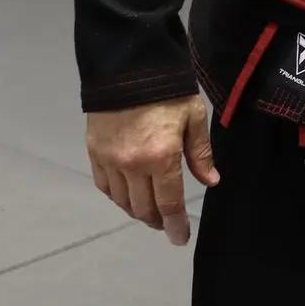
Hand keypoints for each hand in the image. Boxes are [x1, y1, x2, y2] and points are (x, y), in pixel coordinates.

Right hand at [86, 95, 217, 247]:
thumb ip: (200, 153)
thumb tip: (210, 181)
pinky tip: (127, 195)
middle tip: (168, 224)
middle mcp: (132, 165)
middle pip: (143, 208)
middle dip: (158, 222)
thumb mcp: (193, 117)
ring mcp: (109, 160)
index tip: (180, 239)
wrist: (127, 67)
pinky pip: (104, 186)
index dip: (176, 226)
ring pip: (122, 201)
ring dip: (137, 211)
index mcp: (161, 158)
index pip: (169, 204)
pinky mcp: (94, 152)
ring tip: (150, 210)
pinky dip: (117, 196)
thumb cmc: (168, 91)